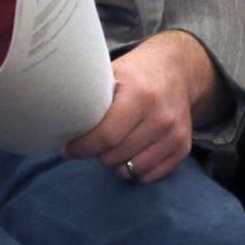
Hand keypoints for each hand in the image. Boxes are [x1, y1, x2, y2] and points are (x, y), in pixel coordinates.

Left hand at [64, 31, 212, 182]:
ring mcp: (175, 133)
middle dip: (98, 154)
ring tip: (114, 147)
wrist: (178, 70)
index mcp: (140, 95)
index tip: (70, 149)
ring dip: (117, 163)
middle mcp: (161, 116)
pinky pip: (150, 175)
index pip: (106, 136)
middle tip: (94, 142)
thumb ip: (92, 97)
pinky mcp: (183, 147)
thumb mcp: (113, 73)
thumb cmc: (137, 73)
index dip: (82, 148)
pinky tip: (131, 153)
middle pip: (116, 156)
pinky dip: (136, 170)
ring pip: (131, 169)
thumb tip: (62, 123)